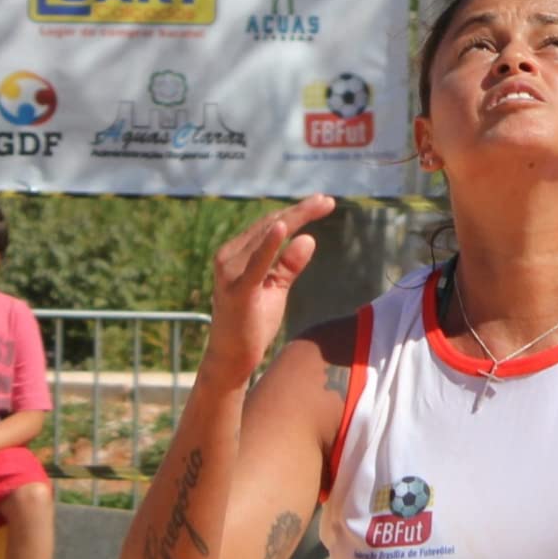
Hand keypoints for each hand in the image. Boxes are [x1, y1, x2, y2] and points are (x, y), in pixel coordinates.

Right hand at [202, 195, 336, 387]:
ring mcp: (231, 272)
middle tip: (327, 200)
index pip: (272, 224)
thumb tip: (309, 239)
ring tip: (317, 205)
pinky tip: (283, 227)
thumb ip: (289, 264)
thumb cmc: (252, 322)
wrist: (231, 358)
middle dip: (301, 211)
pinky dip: (269, 243)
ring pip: (266, 236)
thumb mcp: (276, 288)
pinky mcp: (238, 290)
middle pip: (271, 224)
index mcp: (238, 253)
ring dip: (293, 218)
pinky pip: (256, 263)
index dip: (299, 212)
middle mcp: (230, 256)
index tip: (325, 202)